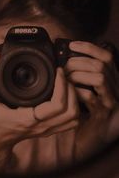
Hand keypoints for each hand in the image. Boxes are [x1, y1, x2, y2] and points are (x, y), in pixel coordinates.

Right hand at [0, 53, 78, 169]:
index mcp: (27, 118)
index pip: (57, 105)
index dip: (62, 85)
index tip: (57, 70)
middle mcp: (40, 126)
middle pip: (71, 111)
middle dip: (71, 89)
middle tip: (62, 75)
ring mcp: (46, 130)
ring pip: (74, 118)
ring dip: (74, 99)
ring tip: (65, 84)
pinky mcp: (48, 130)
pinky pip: (70, 123)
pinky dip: (73, 108)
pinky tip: (66, 96)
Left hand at [65, 41, 118, 159]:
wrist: (95, 132)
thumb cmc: (88, 106)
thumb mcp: (88, 86)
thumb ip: (83, 72)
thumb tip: (67, 57)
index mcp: (111, 78)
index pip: (106, 56)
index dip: (90, 48)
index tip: (72, 45)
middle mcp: (115, 87)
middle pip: (100, 65)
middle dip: (78, 63)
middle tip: (64, 67)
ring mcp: (110, 100)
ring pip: (99, 78)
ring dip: (78, 76)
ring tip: (66, 79)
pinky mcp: (102, 113)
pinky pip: (91, 97)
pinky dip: (78, 91)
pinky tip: (69, 91)